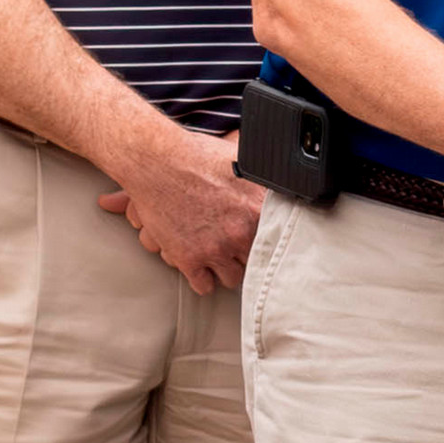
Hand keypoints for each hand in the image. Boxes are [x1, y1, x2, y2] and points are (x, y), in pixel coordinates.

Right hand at [94, 126, 265, 291]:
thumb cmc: (196, 156)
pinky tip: (202, 268)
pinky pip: (204, 285)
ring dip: (226, 269)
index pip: (277, 239)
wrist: (156, 162)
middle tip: (237, 247)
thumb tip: (287, 180)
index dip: (268, 239)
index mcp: (258, 208)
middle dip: (246, 254)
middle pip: (256, 261)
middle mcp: (241, 232)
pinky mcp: (189, 259)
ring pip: (232, 278)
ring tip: (221, 258)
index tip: (262, 239)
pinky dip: (203, 279)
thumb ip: (266, 176)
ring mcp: (215, 248)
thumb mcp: (242, 159)